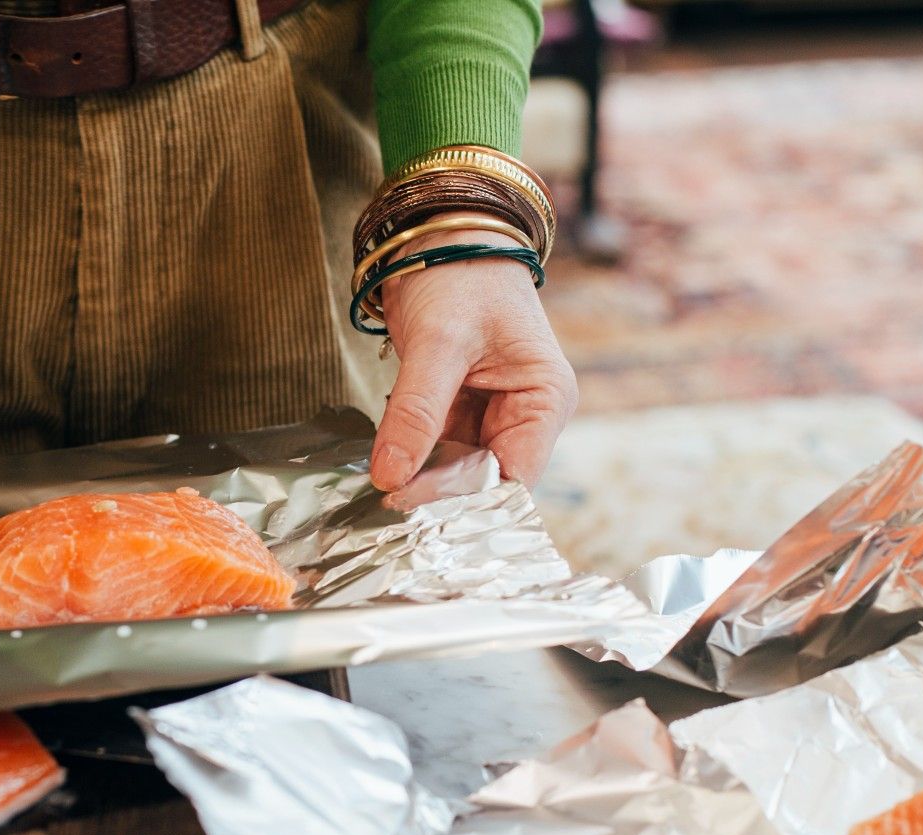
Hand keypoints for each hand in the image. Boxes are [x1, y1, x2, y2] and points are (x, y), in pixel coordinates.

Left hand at [369, 220, 578, 490]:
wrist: (439, 233)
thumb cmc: (459, 273)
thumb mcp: (438, 342)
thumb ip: (416, 412)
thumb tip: (391, 478)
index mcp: (545, 399)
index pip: (514, 478)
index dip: (468, 502)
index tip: (413, 512)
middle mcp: (526, 415)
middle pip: (486, 482)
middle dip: (440, 498)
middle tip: (386, 514)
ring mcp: (492, 415)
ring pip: (457, 471)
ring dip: (420, 483)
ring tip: (377, 499)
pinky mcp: (460, 410)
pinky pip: (436, 451)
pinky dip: (411, 462)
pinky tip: (381, 472)